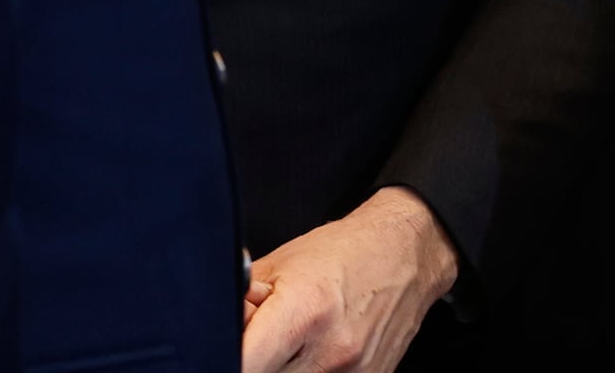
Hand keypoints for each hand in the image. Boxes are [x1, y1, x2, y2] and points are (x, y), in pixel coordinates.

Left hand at [239, 188, 458, 372]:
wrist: (406, 255)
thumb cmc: (342, 253)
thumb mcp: (278, 266)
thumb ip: (239, 303)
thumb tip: (208, 332)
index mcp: (304, 310)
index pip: (242, 363)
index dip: (223, 358)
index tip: (220, 352)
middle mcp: (331, 350)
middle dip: (253, 362)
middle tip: (260, 342)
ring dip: (281, 370)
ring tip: (288, 348)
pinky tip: (313, 354)